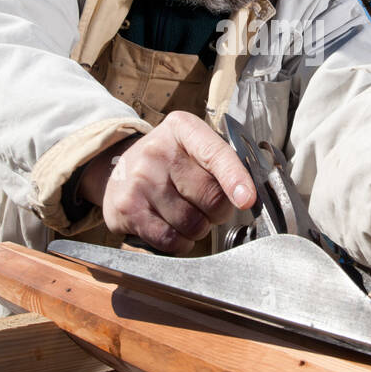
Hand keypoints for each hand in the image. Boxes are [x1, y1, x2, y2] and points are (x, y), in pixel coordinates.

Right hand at [77, 112, 255, 253]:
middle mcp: (158, 150)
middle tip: (211, 207)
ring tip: (187, 215)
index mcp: (182, 128)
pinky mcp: (128, 209)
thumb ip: (223, 163)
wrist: (120, 171)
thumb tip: (250, 197)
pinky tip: (174, 229)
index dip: (235, 179)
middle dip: (220, 211)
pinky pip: (171, 240)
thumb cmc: (170, 163)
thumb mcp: (193, 147)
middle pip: (211, 197)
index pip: (215, 154)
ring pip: (193, 224)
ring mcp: (140, 180)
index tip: (248, 200)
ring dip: (200, 229)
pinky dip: (181, 243)